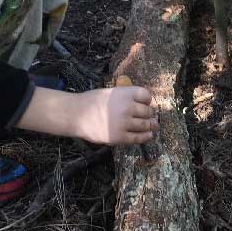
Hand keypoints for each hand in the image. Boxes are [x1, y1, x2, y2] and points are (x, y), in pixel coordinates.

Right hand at [14, 86, 156, 144]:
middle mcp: (127, 107)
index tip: (146, 103)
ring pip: (145, 125)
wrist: (77, 115)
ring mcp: (124, 123)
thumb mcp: (111, 92)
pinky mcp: (120, 137)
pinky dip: (145, 137)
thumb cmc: (92, 101)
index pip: (146, 96)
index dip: (147, 100)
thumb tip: (140, 103)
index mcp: (125, 93)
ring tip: (154, 126)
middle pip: (148, 111)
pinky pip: (138, 138)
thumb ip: (125, 96)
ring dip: (152, 125)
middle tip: (152, 116)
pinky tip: (148, 135)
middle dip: (150, 114)